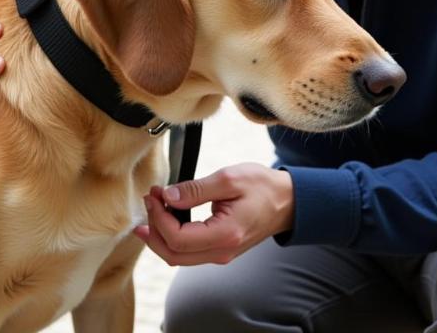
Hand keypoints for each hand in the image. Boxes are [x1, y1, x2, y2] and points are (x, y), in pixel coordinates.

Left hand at [133, 163, 293, 265]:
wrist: (287, 201)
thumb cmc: (262, 186)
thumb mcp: (228, 179)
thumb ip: (196, 189)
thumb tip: (167, 196)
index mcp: (224, 235)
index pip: (177, 238)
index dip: (159, 217)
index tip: (155, 193)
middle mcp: (221, 252)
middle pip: (173, 255)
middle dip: (153, 228)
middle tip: (149, 199)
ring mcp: (220, 254)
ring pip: (178, 257)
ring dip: (160, 234)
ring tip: (153, 206)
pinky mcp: (219, 250)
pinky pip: (188, 252)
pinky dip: (172, 236)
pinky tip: (166, 217)